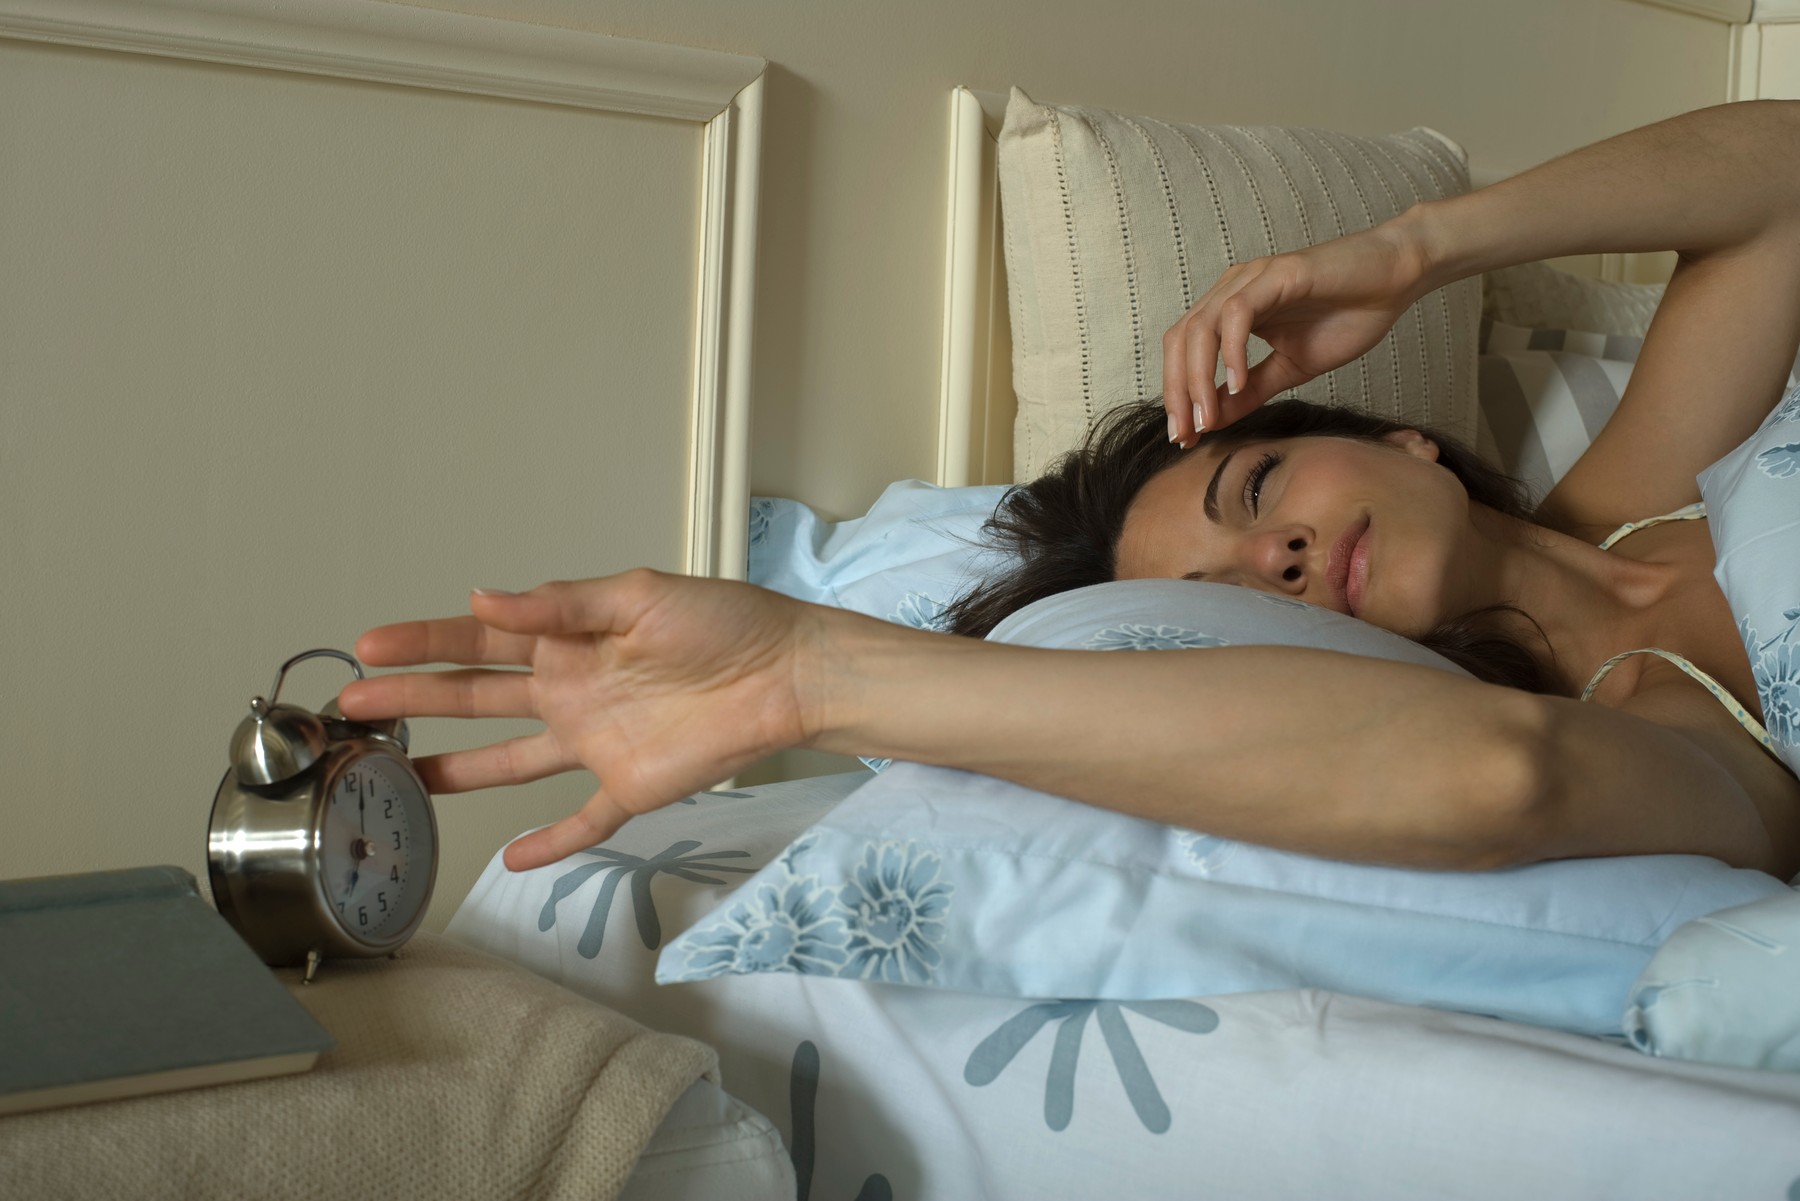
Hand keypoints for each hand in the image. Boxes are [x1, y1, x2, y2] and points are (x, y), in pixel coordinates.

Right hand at [337, 570, 822, 870]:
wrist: (789, 675)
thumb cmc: (726, 623)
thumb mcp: (641, 596)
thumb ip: (563, 605)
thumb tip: (485, 598)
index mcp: (570, 641)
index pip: (480, 642)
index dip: (423, 644)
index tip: (367, 647)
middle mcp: (571, 693)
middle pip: (476, 700)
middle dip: (413, 701)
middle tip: (351, 706)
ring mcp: (595, 745)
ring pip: (509, 762)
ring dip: (455, 771)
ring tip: (398, 780)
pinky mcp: (630, 788)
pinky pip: (580, 823)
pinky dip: (548, 843)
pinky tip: (509, 858)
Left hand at [1163, 220, 1427, 442]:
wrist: (1395, 279)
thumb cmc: (1348, 316)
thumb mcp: (1290, 367)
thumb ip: (1250, 392)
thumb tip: (1212, 421)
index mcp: (1229, 311)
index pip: (1183, 352)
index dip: (1177, 394)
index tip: (1184, 436)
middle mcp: (1232, 290)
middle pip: (1180, 340)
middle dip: (1177, 391)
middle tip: (1185, 434)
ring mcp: (1252, 279)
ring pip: (1201, 328)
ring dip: (1198, 377)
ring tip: (1207, 418)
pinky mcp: (1278, 274)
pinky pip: (1238, 313)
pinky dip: (1231, 351)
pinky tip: (1237, 383)